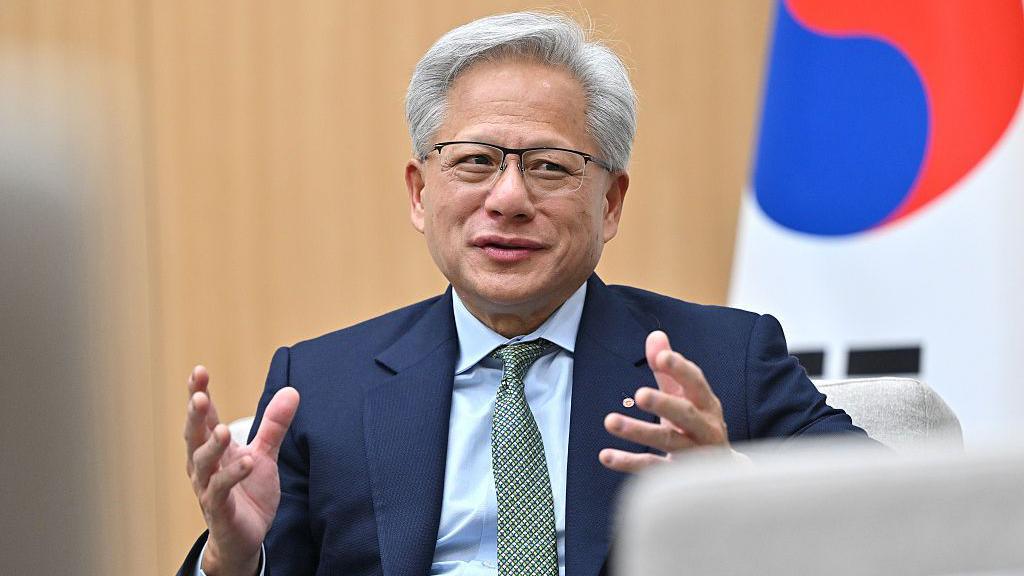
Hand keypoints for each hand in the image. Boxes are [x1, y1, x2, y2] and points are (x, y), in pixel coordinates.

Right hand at [184, 365, 299, 575]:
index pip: (204, 417)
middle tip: (199, 395)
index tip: (198, 371)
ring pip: (203, 463)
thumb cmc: (249, 492)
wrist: (245, 537)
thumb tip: (292, 390)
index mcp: (214, 448)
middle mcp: (204, 465)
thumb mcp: (265, 454)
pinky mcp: (219, 509)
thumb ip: (274, 425)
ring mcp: (208, 488)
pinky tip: (246, 462)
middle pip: (194, 435)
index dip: (199, 394)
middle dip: (195, 415)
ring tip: (222, 430)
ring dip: (211, 445)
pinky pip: (221, 490)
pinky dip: (232, 476)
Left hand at [599, 331, 728, 472]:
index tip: (661, 357)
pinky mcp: (678, 474)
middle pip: (686, 414)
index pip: (696, 382)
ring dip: (639, 431)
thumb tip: (655, 335)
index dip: (680, 369)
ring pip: (668, 441)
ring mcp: (694, 454)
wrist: (722, 473)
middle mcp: (705, 428)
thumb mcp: (687, 396)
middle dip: (664, 403)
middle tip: (640, 394)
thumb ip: (669, 368)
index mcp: (706, 403)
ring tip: (610, 421)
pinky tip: (606, 455)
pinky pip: (653, 467)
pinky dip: (629, 462)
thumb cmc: (698, 424)